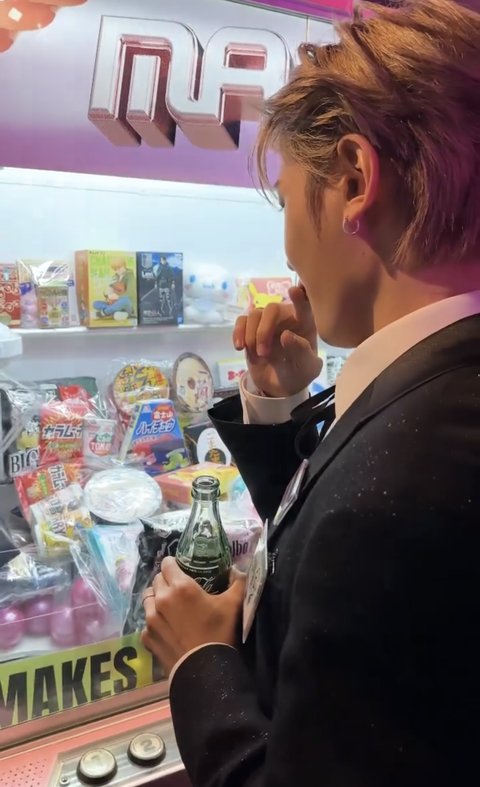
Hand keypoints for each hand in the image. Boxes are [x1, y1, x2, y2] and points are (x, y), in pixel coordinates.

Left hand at [141, 558, 245, 674]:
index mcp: (181, 586)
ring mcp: (151, 619)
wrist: (204, 669)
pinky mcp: (147, 637)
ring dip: (157, 599)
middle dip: (166, 581)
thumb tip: (239, 570)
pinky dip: (154, 622)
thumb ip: (238, 582)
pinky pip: (146, 622)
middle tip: (179, 590)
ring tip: (169, 607)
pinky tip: (165, 627)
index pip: (167, 564)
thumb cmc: (219, 632)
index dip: (174, 564)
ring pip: (148, 599)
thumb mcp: (233, 605)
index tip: (182, 570)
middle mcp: (161, 599)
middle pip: (157, 580)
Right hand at [233, 286, 320, 396]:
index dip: (300, 298)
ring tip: (258, 356)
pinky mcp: (250, 329)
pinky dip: (238, 332)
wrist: (280, 386)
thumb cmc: (299, 372)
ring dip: (252, 335)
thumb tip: (285, 335)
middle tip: (264, 353)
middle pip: (272, 309)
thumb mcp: (307, 368)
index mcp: (305, 323)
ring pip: (254, 314)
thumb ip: (301, 351)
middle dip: (264, 330)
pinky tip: (239, 347)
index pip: (304, 306)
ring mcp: (267, 322)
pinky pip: (241, 321)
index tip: (294, 291)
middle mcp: (285, 318)